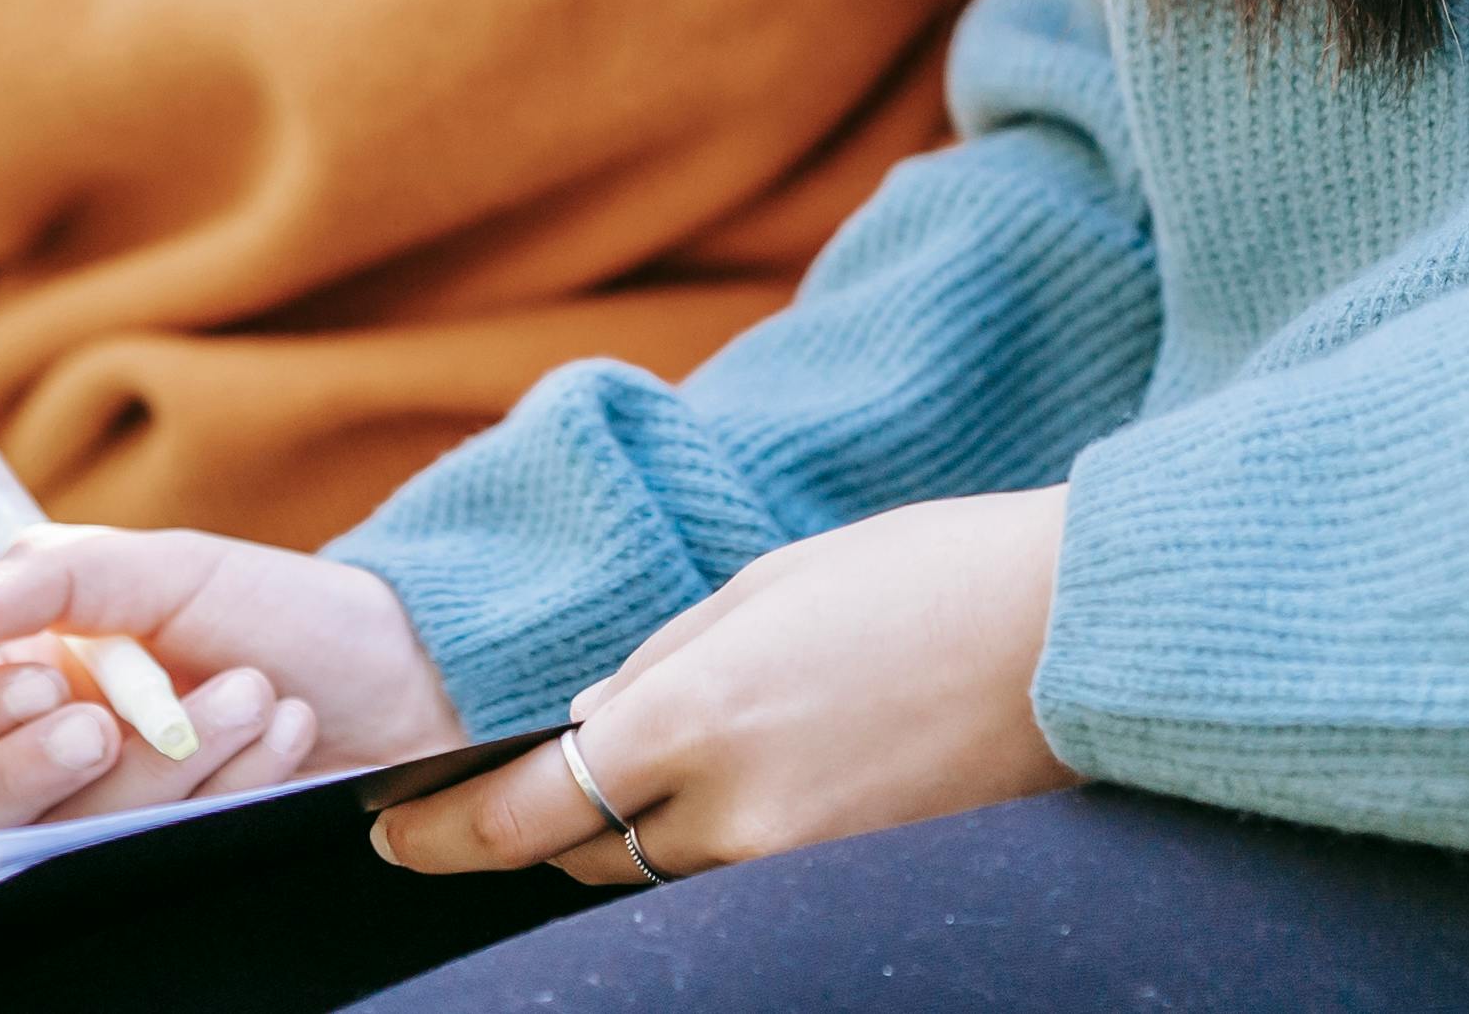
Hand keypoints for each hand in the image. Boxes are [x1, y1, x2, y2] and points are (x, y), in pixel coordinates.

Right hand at [0, 527, 465, 851]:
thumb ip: (60, 577)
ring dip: (161, 766)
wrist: (407, 677)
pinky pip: (146, 863)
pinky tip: (279, 737)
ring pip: (59, 840)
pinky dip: (220, 794)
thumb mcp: (175, 567)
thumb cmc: (283, 614)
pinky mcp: (168, 864)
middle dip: (30, 771)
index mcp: (28, 671)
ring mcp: (108, 821)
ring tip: (248, 696)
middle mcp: (49, 757)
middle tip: (108, 726)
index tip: (43, 676)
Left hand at [374, 488, 1072, 885]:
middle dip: (530, 825)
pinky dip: (705, 850)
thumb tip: (580, 729)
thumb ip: (658, 668)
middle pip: (579, 853)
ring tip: (622, 779)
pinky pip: (734, 886)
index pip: (522, 809)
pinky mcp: (848, 888)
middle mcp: (734, 815)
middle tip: (482, 797)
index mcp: (696, 713)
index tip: (390, 829)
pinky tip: (717, 797)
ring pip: (656, 876)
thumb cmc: (923, 579)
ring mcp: (794, 868)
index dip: (441, 830)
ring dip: (624, 834)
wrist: (1078, 636)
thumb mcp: (765, 589)